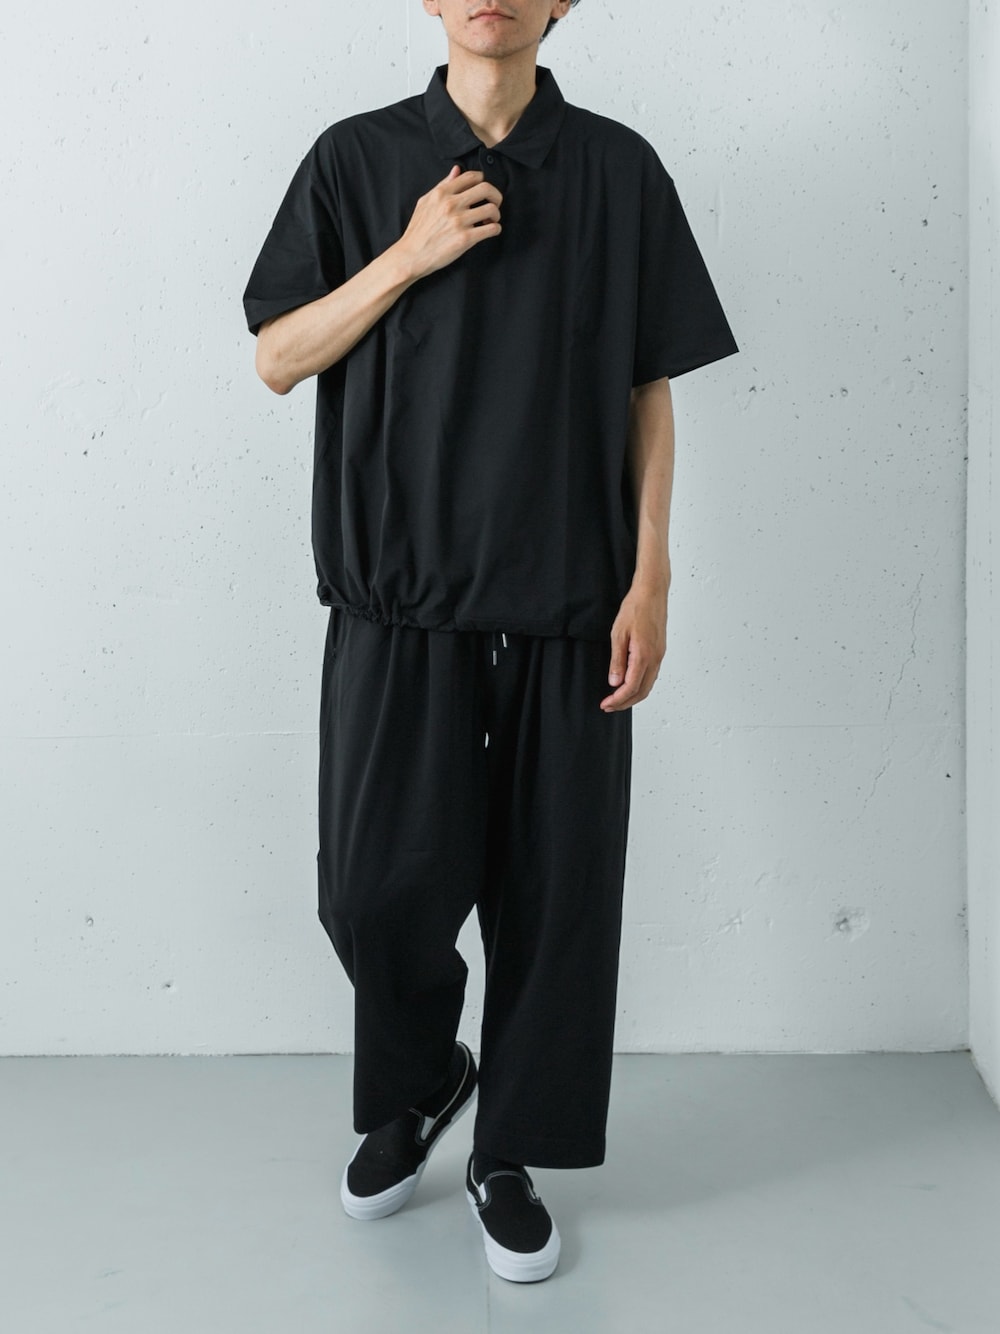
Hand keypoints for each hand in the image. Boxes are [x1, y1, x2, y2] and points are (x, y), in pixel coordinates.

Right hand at [396, 166, 502, 280]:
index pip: (471, 176)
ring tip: (491, 220)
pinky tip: (491, 231)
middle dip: (496, 195)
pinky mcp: (465, 239)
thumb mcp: (425, 202)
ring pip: (491, 209)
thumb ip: (442, 185)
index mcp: (442, 193)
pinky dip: (496, 229)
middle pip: (486, 188)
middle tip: (495, 204)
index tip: (485, 191)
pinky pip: (491, 229)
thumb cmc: (418, 230)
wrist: (411, 256)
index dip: (484, 181)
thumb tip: (456, 170)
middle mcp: (451, 204)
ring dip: (496, 214)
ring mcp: (459, 221)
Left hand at [599, 582, 667, 711]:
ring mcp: (660, 655)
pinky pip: (652, 675)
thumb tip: (614, 683)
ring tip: (617, 699)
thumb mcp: (618, 634)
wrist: (652, 592)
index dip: (617, 700)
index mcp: (644, 656)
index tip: (605, 704)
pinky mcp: (660, 651)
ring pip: (648, 685)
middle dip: (625, 703)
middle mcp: (655, 658)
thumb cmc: (635, 608)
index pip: (630, 687)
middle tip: (609, 706)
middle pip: (642, 691)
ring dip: (633, 696)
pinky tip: (630, 684)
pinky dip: (640, 686)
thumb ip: (617, 661)